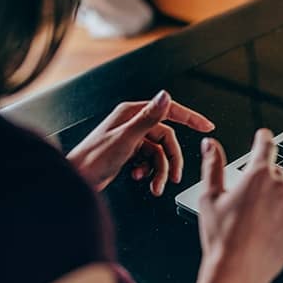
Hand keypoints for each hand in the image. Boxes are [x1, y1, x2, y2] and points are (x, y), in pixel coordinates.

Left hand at [67, 90, 213, 195]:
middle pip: (166, 139)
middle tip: (174, 177)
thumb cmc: (92, 160)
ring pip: (158, 153)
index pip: (169, 111)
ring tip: (154, 186)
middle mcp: (132, 123)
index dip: (190, 118)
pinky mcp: (128, 152)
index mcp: (132, 113)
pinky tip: (138, 178)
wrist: (77, 181)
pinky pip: (149, 161)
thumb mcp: (126, 138)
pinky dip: (147, 172)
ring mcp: (130, 138)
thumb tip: (165, 96)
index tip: (206, 126)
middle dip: (171, 160)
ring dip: (159, 171)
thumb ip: (148, 118)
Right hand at [182, 129, 282, 282]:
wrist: (237, 271)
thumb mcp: (210, 197)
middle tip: (245, 202)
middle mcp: (280, 188)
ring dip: (272, 203)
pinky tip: (265, 234)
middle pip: (274, 174)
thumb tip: (211, 145)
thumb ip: (212, 166)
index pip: (265, 146)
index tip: (263, 135)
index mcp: (258, 175)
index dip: (263, 138)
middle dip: (263, 181)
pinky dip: (282, 222)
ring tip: (252, 224)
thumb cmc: (222, 236)